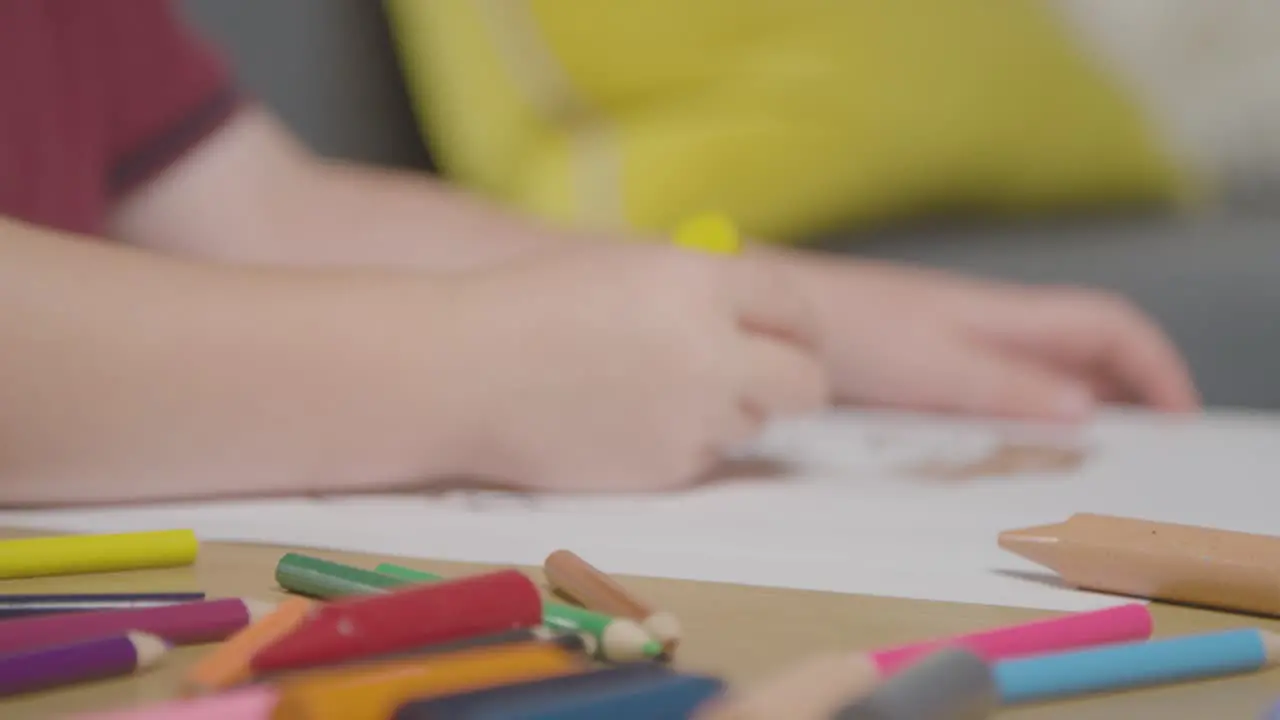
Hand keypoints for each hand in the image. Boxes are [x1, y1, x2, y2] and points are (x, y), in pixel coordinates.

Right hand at [435, 243, 829, 491]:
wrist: (459, 372)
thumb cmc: (530, 307)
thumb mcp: (627, 269)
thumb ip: (699, 290)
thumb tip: (763, 320)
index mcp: (700, 283)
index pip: (795, 308)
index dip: (798, 325)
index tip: (793, 335)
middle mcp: (712, 352)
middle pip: (805, 384)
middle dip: (794, 379)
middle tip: (768, 377)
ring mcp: (694, 419)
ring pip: (752, 422)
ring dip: (727, 409)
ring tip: (656, 392)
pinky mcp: (667, 470)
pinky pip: (703, 458)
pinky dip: (681, 443)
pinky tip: (623, 422)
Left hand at [772, 250, 1198, 420]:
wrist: (762, 313)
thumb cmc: (842, 328)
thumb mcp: (931, 366)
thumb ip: (1004, 385)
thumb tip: (1086, 409)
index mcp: (999, 313)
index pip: (1104, 324)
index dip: (1153, 366)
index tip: (1180, 421)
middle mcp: (984, 323)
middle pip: (1080, 349)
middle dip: (1124, 394)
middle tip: (1141, 457)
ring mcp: (950, 342)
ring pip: (1037, 372)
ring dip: (1073, 411)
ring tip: (1088, 466)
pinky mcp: (916, 364)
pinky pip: (990, 390)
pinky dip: (1018, 420)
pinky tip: (1008, 452)